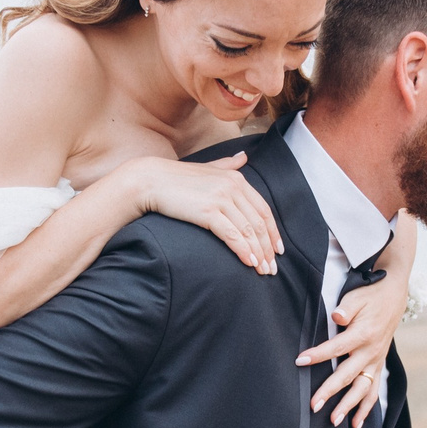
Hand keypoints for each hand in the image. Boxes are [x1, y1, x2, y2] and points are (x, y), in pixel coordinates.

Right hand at [130, 154, 281, 274]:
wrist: (149, 180)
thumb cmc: (176, 178)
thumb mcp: (207, 168)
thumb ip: (227, 164)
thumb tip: (244, 156)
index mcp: (236, 178)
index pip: (263, 209)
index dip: (272, 232)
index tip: (277, 250)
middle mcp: (233, 186)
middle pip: (258, 223)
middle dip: (267, 248)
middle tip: (272, 269)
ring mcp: (221, 198)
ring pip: (248, 231)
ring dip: (258, 254)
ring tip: (262, 271)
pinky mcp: (208, 211)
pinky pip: (232, 235)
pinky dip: (243, 250)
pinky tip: (249, 263)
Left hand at [299, 211, 415, 427]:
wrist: (394, 296)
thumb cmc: (370, 296)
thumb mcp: (357, 296)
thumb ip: (347, 308)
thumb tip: (337, 315)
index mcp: (363, 333)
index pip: (336, 347)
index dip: (318, 355)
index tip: (300, 361)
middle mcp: (371, 351)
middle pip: (348, 375)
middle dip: (330, 391)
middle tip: (313, 405)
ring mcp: (376, 361)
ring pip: (362, 389)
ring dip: (348, 406)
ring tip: (334, 421)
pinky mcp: (378, 365)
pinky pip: (373, 391)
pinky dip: (366, 409)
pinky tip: (355, 424)